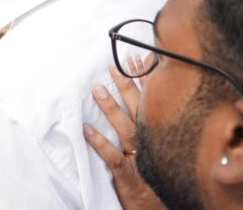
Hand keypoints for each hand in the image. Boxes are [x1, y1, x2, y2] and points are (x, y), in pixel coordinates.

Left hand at [84, 61, 165, 209]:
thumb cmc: (153, 181)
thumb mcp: (151, 152)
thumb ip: (142, 130)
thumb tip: (130, 103)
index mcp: (155, 137)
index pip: (149, 105)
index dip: (143, 82)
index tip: (136, 61)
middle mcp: (149, 145)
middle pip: (138, 111)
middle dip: (127, 87)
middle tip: (114, 67)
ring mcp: (139, 160)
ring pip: (126, 129)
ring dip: (111, 109)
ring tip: (97, 90)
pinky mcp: (129, 177)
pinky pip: (113, 158)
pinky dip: (101, 143)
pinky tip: (87, 129)